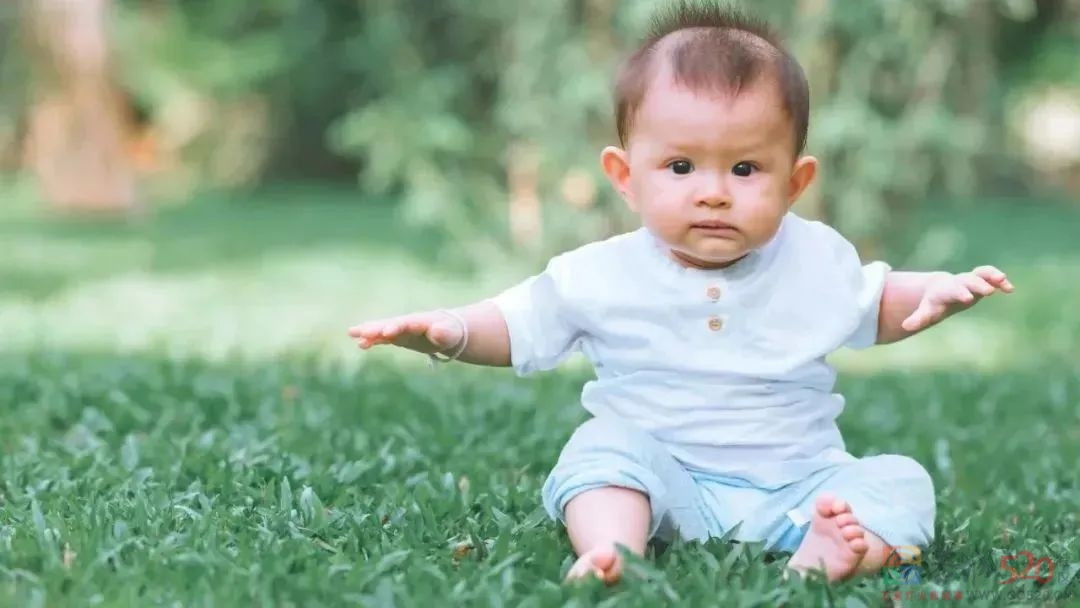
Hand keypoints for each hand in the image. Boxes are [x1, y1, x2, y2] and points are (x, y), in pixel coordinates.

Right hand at [347, 311, 464, 354]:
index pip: (407, 323)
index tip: (386, 333)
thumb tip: (436, 331)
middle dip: (377, 327)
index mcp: (421, 321)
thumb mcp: (450, 334)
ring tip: (352, 334)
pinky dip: (372, 340)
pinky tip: (360, 344)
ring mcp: (400, 329)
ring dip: (369, 331)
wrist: (447, 331)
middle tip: (361, 332)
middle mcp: (407, 323)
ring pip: (382, 329)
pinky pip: (382, 337)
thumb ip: (444, 333)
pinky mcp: (397, 336)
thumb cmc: (450, 332)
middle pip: (390, 323)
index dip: (397, 327)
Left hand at [901, 266, 1013, 332]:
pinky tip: (1010, 289)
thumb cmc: (934, 303)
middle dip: (977, 285)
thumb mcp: (927, 311)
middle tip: (987, 291)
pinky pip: (991, 276)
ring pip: (981, 273)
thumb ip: (918, 318)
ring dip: (991, 275)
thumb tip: (905, 326)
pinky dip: (1000, 280)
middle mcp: (959, 282)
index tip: (967, 298)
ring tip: (1002, 280)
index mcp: (946, 290)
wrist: (940, 288)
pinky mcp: (981, 280)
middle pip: (968, 281)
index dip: (959, 293)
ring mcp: (971, 280)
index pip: (952, 291)